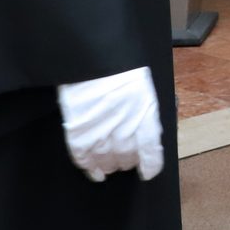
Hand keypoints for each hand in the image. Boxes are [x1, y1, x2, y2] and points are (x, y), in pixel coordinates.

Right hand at [56, 66, 163, 182]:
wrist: (93, 57)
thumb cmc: (122, 69)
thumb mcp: (144, 90)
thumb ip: (145, 114)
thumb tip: (146, 135)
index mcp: (145, 118)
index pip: (151, 153)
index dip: (150, 165)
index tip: (148, 172)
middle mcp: (125, 131)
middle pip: (127, 158)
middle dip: (127, 161)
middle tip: (125, 159)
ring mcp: (100, 135)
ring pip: (106, 162)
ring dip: (109, 165)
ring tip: (109, 164)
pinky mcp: (78, 135)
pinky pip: (84, 159)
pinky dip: (89, 168)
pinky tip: (94, 171)